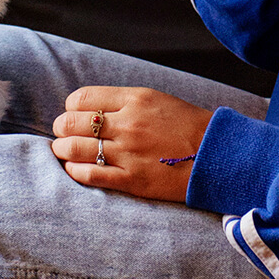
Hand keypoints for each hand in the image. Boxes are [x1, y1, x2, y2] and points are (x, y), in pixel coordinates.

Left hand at [50, 86, 212, 202]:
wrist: (216, 155)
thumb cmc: (186, 126)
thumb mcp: (156, 100)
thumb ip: (123, 102)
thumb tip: (89, 108)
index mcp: (135, 99)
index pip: (82, 98)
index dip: (70, 107)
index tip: (74, 114)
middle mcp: (128, 124)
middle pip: (72, 122)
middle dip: (61, 128)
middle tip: (63, 134)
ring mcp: (129, 153)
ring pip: (74, 149)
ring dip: (62, 150)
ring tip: (64, 151)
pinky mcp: (132, 180)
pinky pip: (89, 175)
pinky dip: (75, 170)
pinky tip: (75, 168)